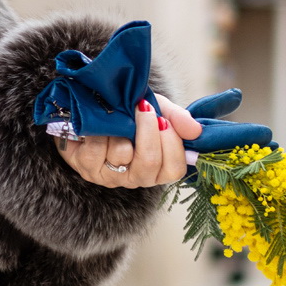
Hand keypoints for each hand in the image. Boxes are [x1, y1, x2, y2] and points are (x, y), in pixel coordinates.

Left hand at [56, 94, 202, 188]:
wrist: (93, 111)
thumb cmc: (129, 115)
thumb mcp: (157, 110)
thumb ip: (178, 119)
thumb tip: (196, 131)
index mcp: (158, 169)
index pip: (175, 169)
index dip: (171, 143)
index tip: (162, 119)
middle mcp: (136, 178)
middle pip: (150, 162)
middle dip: (147, 130)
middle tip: (142, 107)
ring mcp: (112, 177)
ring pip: (122, 154)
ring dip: (120, 129)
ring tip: (117, 118)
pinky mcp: (88, 170)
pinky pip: (97, 150)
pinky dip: (99, 132)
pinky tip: (99, 127)